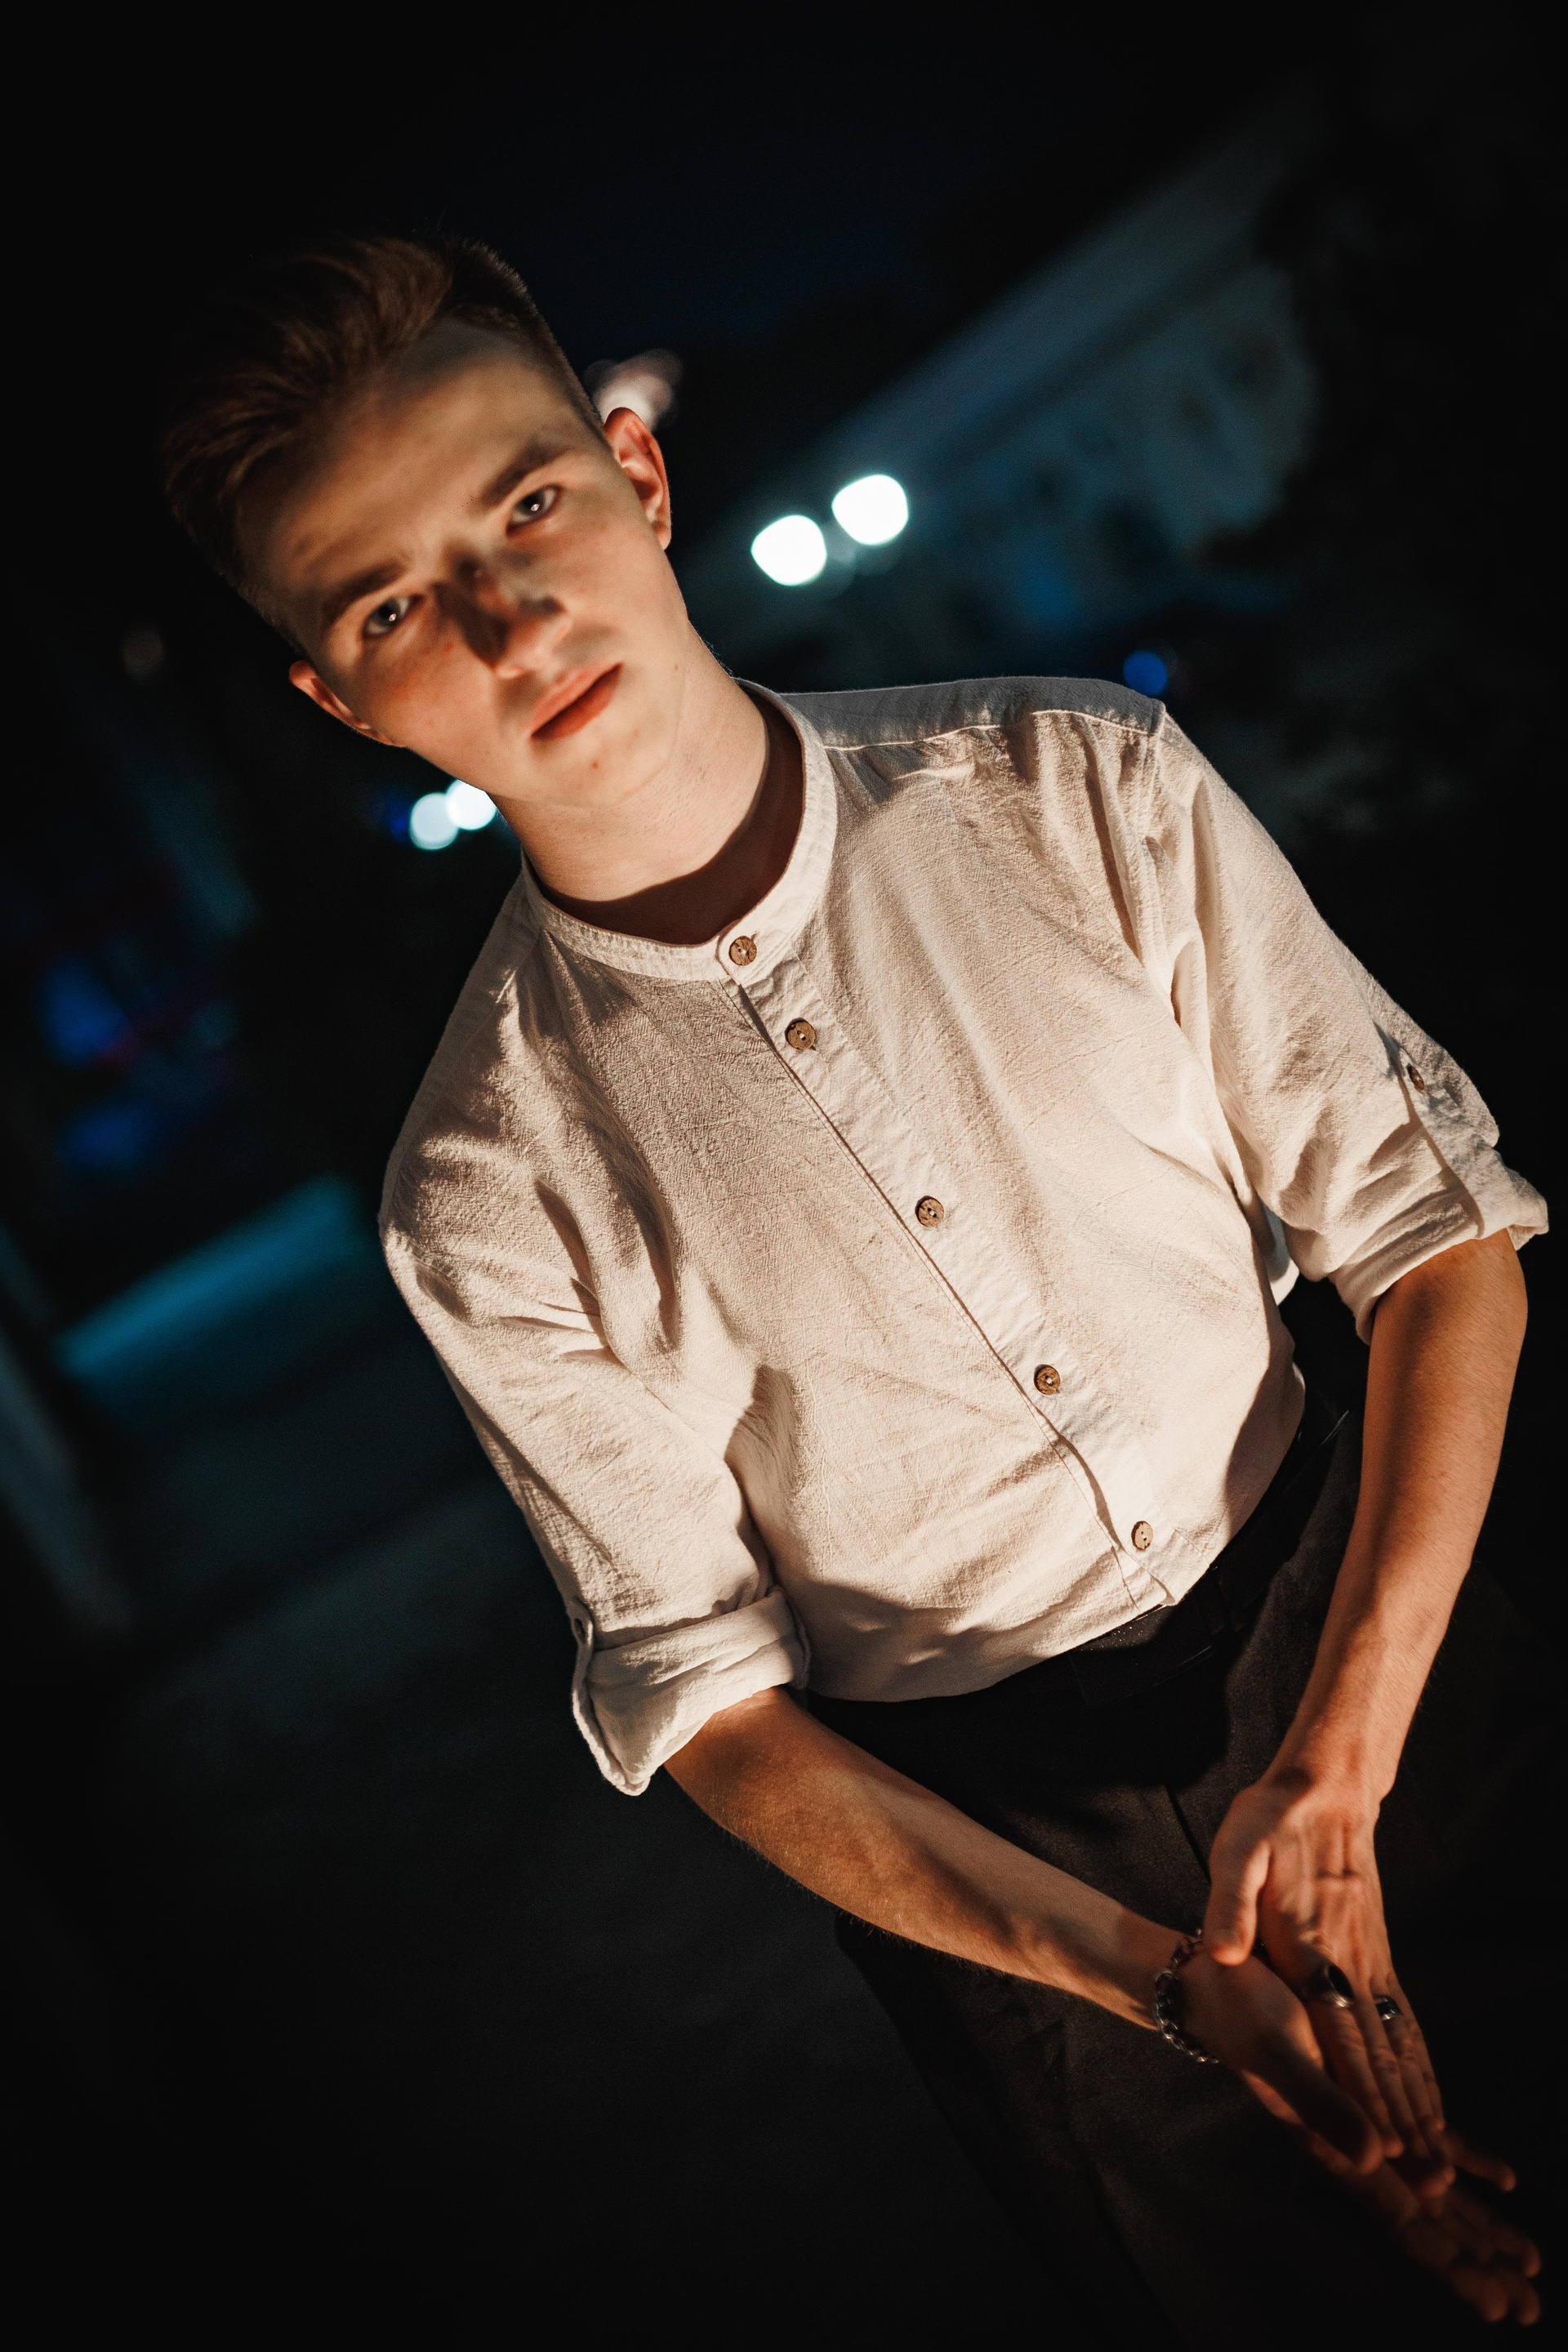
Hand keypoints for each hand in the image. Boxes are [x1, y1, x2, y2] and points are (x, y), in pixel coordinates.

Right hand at [1178, 1948, 1542, 2324]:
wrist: (1215, 1984)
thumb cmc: (1241, 2014)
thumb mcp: (1281, 2052)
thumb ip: (1322, 2106)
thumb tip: (1377, 2159)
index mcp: (1332, 2146)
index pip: (1401, 2221)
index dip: (1450, 2262)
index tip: (1495, 2302)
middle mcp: (1352, 2145)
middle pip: (1425, 2218)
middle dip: (1475, 2260)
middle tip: (1526, 2306)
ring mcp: (1363, 2122)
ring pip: (1432, 2187)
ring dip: (1476, 2223)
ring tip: (1523, 2259)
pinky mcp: (1371, 2090)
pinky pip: (1429, 2137)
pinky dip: (1466, 2158)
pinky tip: (1502, 2176)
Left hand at [1204, 1769, 1456, 2193]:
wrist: (1321, 1788)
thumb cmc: (1268, 1822)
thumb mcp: (1234, 1850)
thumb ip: (1228, 1903)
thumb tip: (1219, 1952)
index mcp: (1310, 1947)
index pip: (1340, 2036)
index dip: (1361, 2095)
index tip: (1382, 2146)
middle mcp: (1348, 1962)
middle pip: (1380, 2054)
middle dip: (1403, 2120)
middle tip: (1430, 2180)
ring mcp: (1369, 1959)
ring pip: (1399, 2043)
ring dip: (1420, 2100)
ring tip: (1443, 2154)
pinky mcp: (1376, 1953)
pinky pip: (1403, 2018)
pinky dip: (1420, 2062)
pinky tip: (1430, 2092)